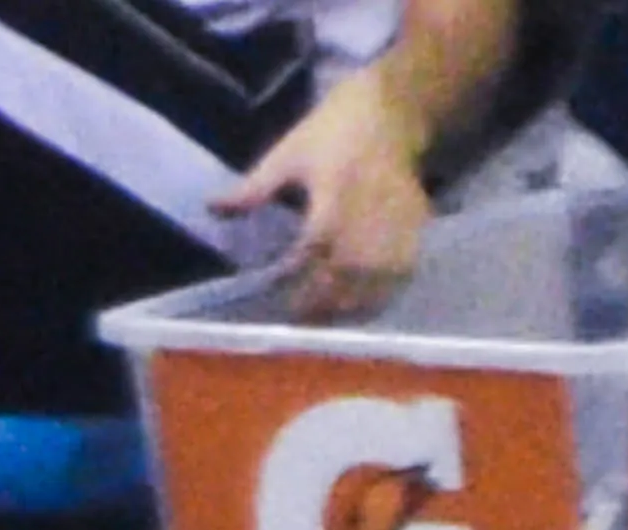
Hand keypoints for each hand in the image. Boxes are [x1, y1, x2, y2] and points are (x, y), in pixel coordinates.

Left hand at [222, 82, 429, 319]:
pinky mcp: (416, 224)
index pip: (317, 238)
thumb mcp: (288, 151)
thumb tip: (212, 208)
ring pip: (378, 275)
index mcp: (336, 188)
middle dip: (321, 298)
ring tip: (322, 322)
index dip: (296, 268)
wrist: (394, 110)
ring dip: (351, 303)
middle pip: (349, 266)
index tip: (273, 287)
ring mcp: (398, 218)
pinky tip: (357, 309)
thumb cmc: (333, 130)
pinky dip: (380, 294)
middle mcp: (371, 208)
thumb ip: (253, 187)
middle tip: (294, 321)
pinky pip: (402, 270)